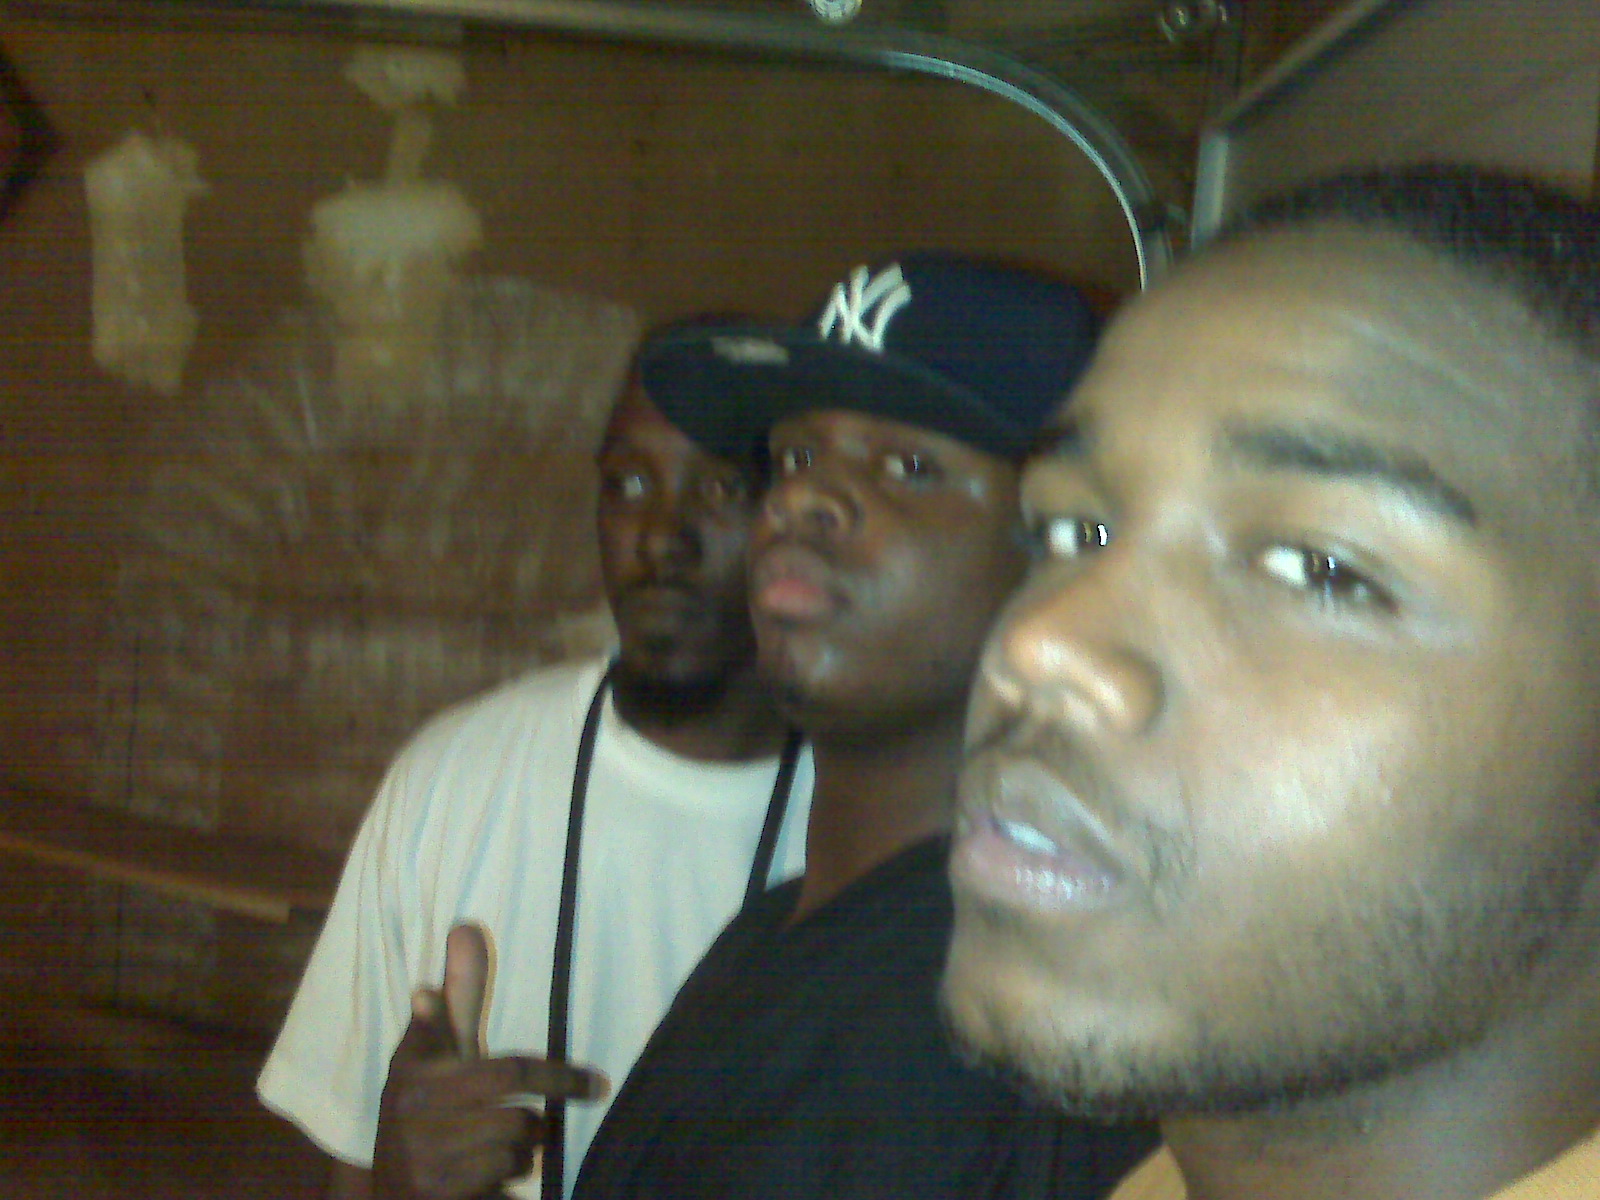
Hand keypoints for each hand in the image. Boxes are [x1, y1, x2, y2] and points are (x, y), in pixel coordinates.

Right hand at [370, 924, 608, 1199]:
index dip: (557, 1075)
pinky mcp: (434, 1193)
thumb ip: (458, 995)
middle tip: (554, 1114)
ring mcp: (422, 1158)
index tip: (597, 1084)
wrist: (391, 1186)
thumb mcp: (438, 1051)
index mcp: (415, 1070)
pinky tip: (486, 1171)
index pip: (510, 1071)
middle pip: (519, 1114)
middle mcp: (411, 1112)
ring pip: (513, 1148)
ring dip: (520, 1148)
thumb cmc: (426, 1105)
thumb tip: (466, 926)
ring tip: (500, 1143)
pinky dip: (505, 1175)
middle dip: (539, 1117)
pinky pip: (500, 1178)